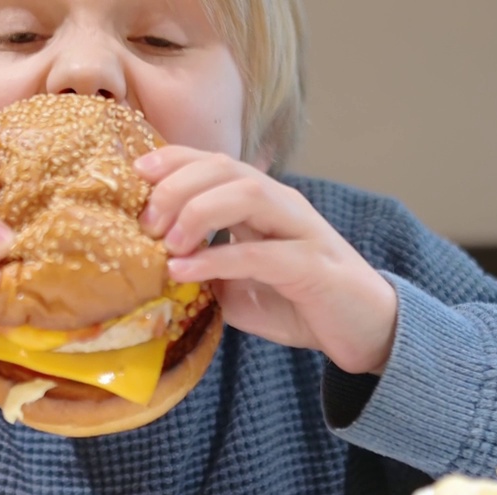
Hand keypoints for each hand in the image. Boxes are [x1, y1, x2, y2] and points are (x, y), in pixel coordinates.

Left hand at [135, 147, 397, 375]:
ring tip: (167, 243)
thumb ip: (205, 271)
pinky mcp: (313, 266)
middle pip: (225, 169)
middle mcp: (283, 205)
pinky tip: (185, 272)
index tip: (135, 174)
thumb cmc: (298, 304)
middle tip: (145, 222)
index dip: (174, 160)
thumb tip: (156, 271)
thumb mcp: (238, 287)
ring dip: (198, 212)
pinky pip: (260, 253)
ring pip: (247, 194)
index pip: (215, 163)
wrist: (362, 331)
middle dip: (176, 187)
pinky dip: (218, 258)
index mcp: (263, 202)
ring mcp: (301, 231)